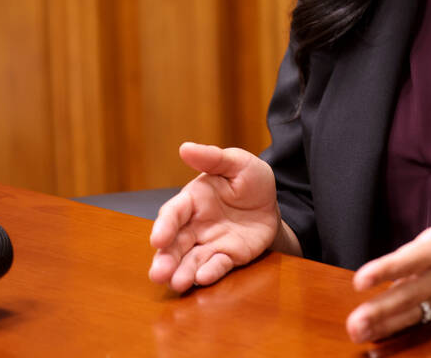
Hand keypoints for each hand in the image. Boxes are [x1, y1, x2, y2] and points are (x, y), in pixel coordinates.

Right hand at [148, 142, 280, 292]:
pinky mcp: (228, 257)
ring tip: (176, 283)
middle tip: (158, 273)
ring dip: (182, 272)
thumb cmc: (250, 180)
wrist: (273, 203)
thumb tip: (185, 147)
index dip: (164, 226)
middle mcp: (196, 225)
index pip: (173, 213)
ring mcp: (210, 243)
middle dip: (165, 259)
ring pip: (190, 260)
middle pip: (175, 243)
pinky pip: (217, 266)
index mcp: (193, 200)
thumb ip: (213, 157)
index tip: (158, 239)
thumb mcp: (237, 163)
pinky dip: (209, 273)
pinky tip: (202, 278)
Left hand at [346, 167, 430, 342]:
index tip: (361, 279)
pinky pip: (420, 319)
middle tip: (354, 323)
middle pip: (406, 294)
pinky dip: (399, 330)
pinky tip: (377, 338)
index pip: (412, 259)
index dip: (387, 268)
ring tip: (357, 333)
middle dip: (379, 309)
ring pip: (410, 312)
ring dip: (384, 324)